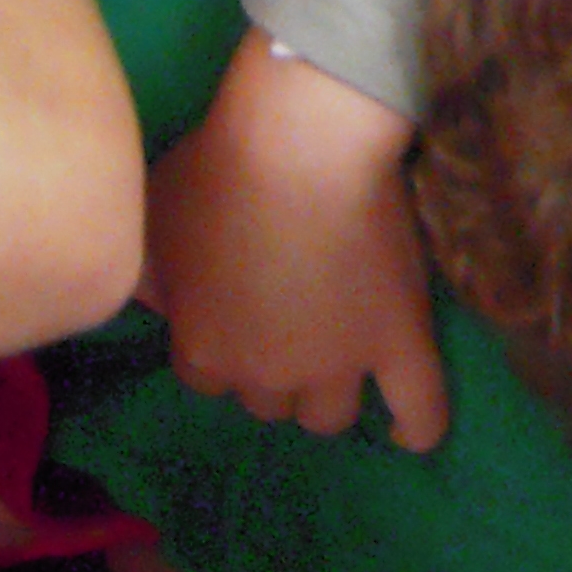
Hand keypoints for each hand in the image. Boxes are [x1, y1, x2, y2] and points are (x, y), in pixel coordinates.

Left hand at [144, 30, 448, 447]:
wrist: (303, 141)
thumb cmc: (220, 169)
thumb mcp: (157, 217)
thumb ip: (151, 272)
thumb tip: (153, 303)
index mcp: (204, 349)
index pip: (206, 380)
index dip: (220, 345)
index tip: (235, 313)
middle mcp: (268, 374)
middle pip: (267, 401)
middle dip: (273, 366)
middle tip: (288, 314)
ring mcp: (338, 365)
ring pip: (329, 416)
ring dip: (329, 391)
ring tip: (340, 351)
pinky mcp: (400, 344)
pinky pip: (421, 411)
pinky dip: (417, 428)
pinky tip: (407, 430)